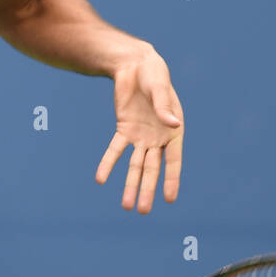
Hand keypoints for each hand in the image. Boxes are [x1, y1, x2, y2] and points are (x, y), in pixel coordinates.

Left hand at [95, 49, 183, 212]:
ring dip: (130, 185)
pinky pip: (115, 150)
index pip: (173, 161)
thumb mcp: (160, 89)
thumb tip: (173, 124)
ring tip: (127, 206)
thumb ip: (164, 107)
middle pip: (152, 169)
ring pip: (135, 165)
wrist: (135, 65)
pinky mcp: (124, 130)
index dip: (171, 180)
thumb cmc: (154, 75)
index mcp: (175, 130)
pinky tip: (101, 178)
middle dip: (147, 190)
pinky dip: (108, 163)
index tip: (169, 199)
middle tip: (143, 211)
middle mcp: (158, 138)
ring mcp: (141, 136)